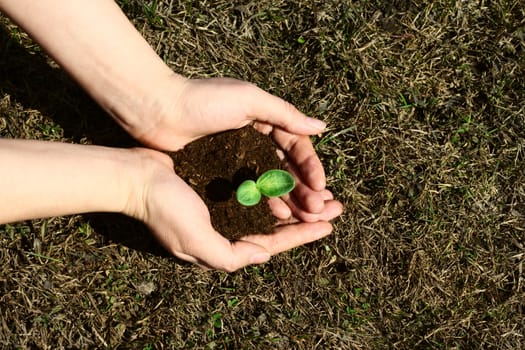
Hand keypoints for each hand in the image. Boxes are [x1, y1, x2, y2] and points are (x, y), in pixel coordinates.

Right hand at [127, 149, 341, 271]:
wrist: (136, 176)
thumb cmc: (164, 209)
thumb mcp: (195, 241)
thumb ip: (229, 256)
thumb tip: (264, 257)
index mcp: (225, 243)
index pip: (272, 243)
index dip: (302, 235)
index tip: (329, 226)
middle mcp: (228, 225)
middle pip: (277, 223)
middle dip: (306, 215)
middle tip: (336, 205)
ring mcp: (225, 204)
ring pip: (270, 203)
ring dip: (295, 197)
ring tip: (321, 191)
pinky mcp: (221, 182)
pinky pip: (256, 185)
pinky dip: (275, 182)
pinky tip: (291, 175)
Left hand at [135, 77, 335, 214]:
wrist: (156, 111)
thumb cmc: (202, 100)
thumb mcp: (247, 99)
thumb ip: (284, 113)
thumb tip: (321, 127)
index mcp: (264, 120)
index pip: (296, 146)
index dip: (310, 167)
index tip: (321, 187)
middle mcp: (254, 140)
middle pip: (286, 168)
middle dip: (304, 188)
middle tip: (320, 208)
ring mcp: (237, 158)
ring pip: (269, 182)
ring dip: (289, 198)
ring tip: (304, 216)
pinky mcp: (220, 173)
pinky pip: (247, 190)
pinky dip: (263, 201)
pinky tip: (275, 215)